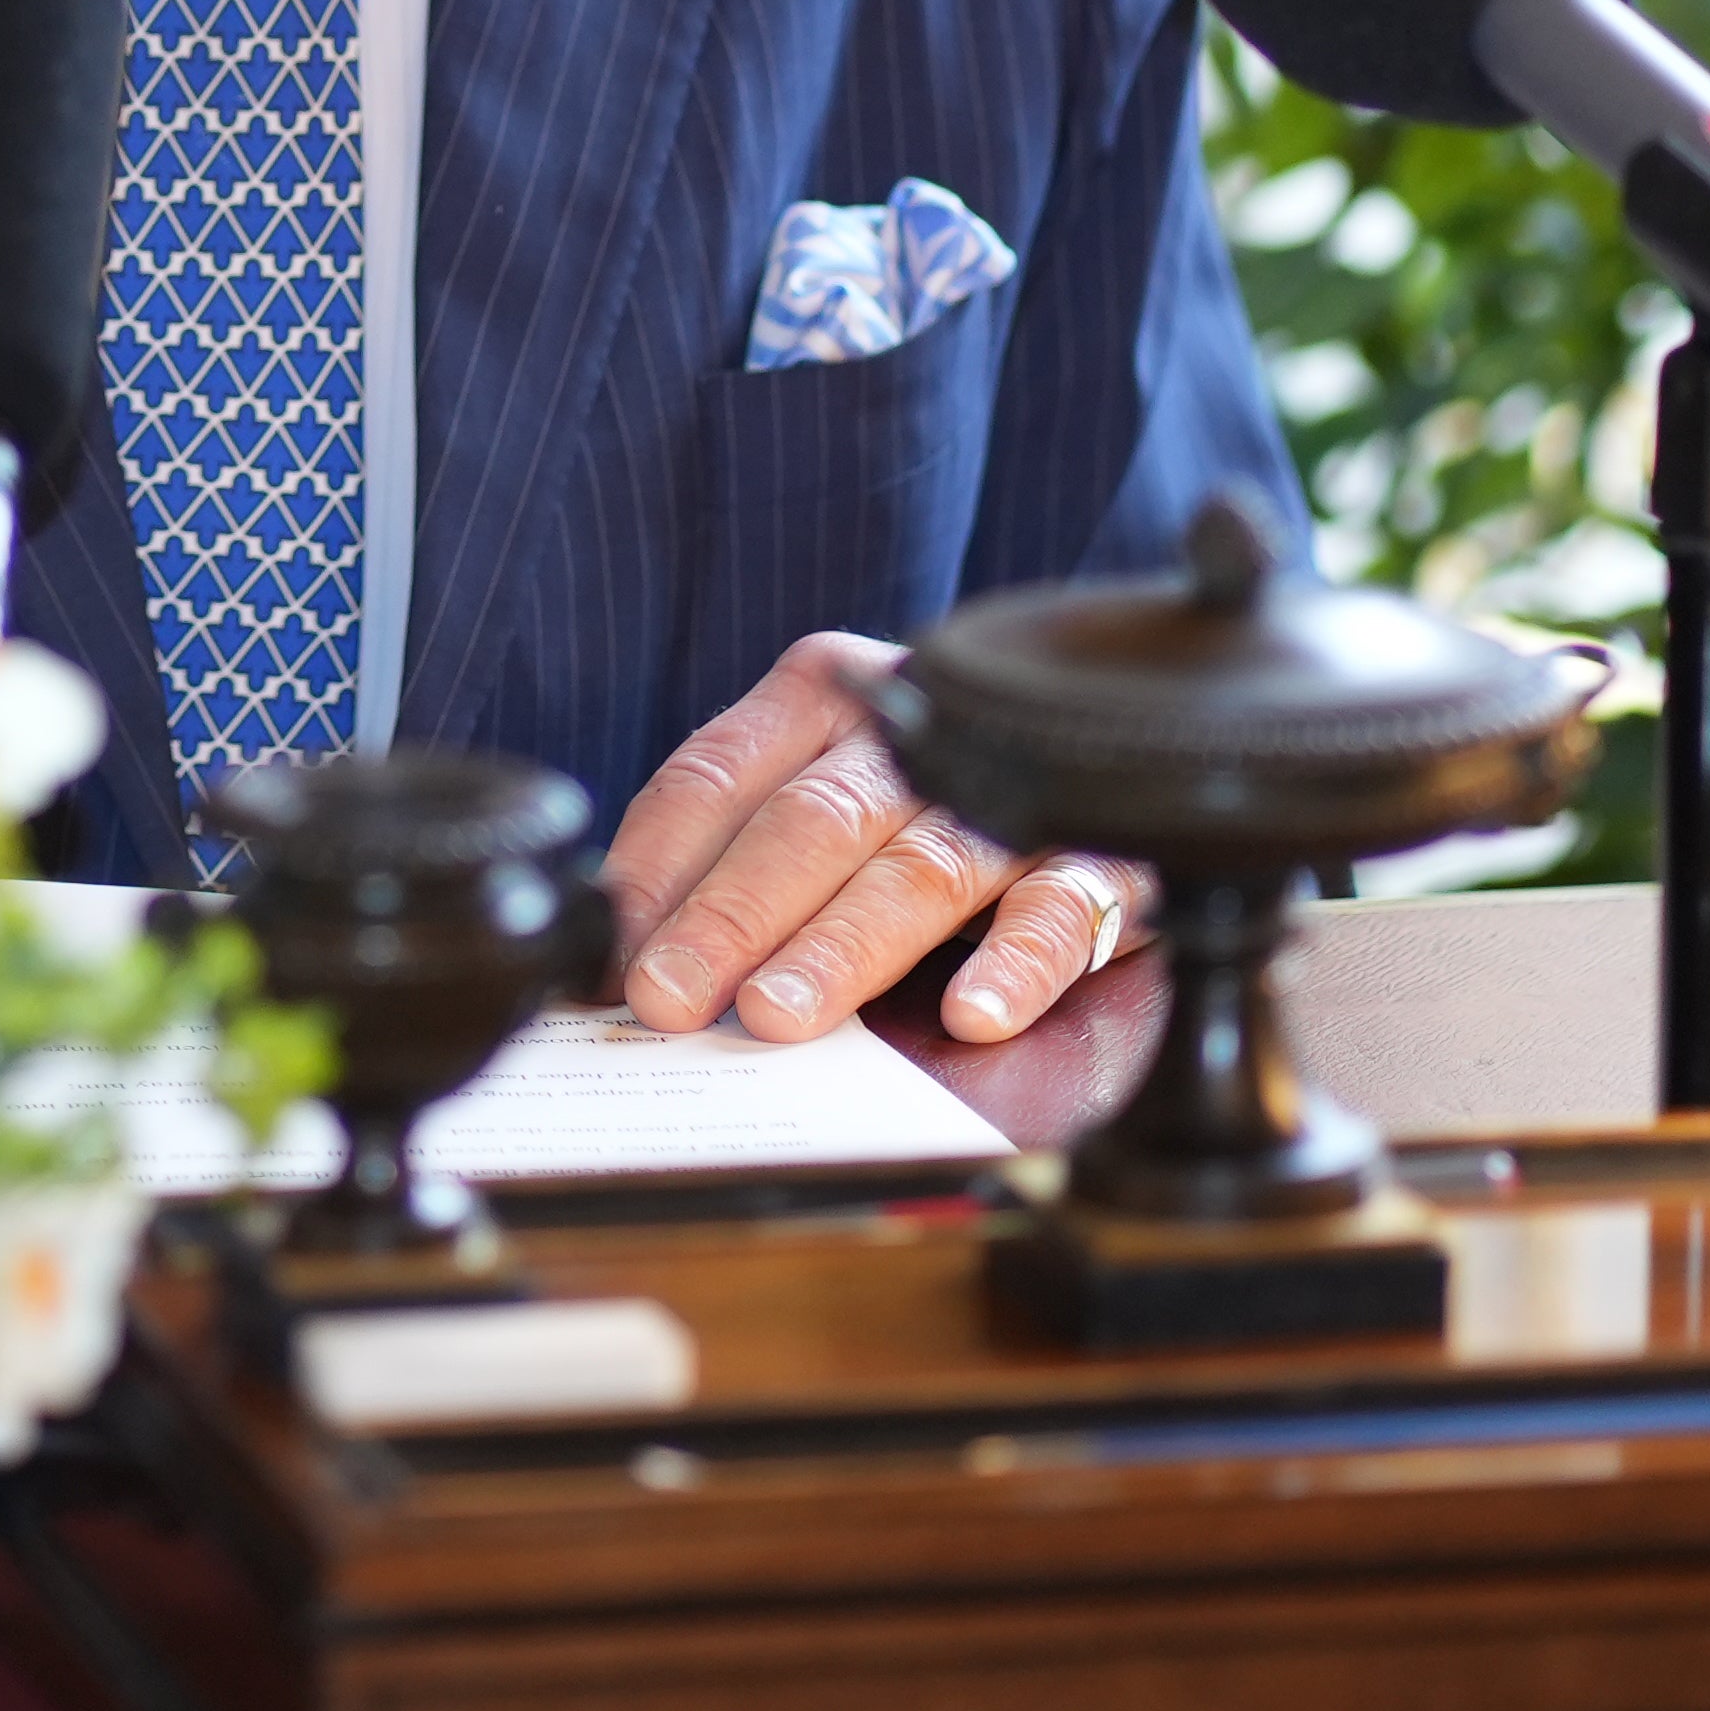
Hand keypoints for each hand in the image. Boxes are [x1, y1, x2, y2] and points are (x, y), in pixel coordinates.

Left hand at [601, 634, 1149, 1047]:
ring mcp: (1007, 790)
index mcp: (818, 696)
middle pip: (805, 823)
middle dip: (729, 916)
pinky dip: (1016, 960)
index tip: (609, 960)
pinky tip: (974, 1014)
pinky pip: (1059, 905)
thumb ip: (723, 862)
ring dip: (840, 947)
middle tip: (668, 997)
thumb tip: (615, 970)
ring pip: (914, 868)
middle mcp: (909, 730)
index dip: (654, 872)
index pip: (714, 777)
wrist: (1097, 758)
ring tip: (776, 1014)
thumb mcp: (809, 803)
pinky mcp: (1100, 852)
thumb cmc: (911, 809)